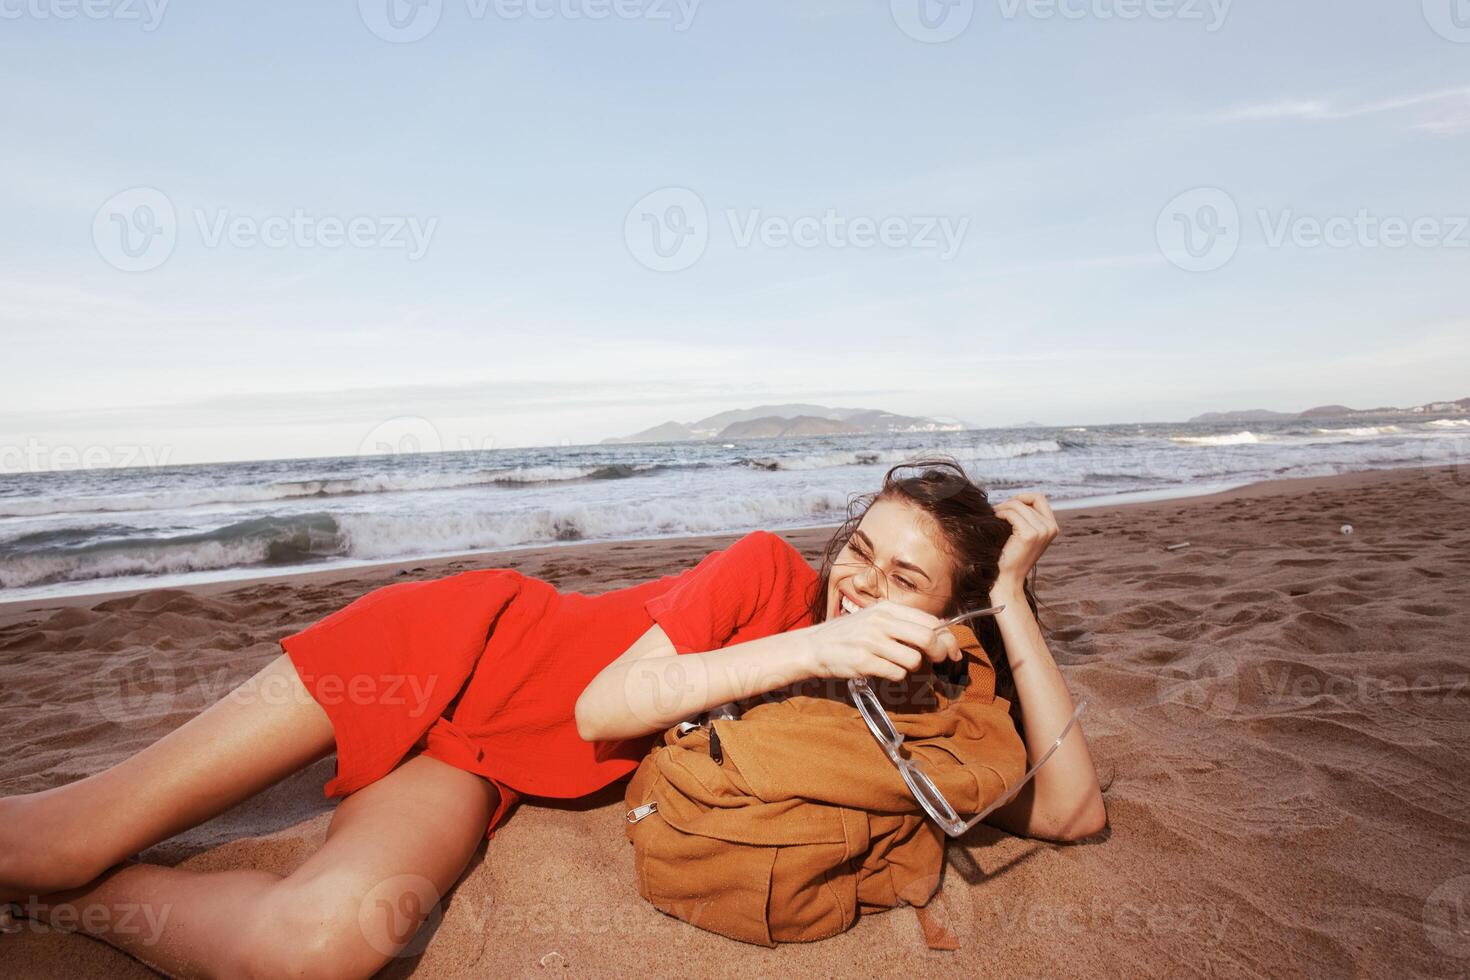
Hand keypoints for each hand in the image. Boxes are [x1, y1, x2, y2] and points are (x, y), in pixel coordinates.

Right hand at [798, 600, 959, 682]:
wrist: (814, 646)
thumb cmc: (849, 635)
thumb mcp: (875, 620)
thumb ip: (903, 624)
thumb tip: (939, 635)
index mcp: (886, 609)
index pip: (930, 621)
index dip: (948, 638)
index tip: (953, 651)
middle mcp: (880, 622)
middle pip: (928, 638)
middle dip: (940, 653)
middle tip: (939, 662)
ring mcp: (872, 642)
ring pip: (913, 660)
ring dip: (913, 668)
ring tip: (897, 664)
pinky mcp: (864, 662)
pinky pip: (896, 674)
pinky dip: (896, 676)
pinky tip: (882, 670)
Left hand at [993, 492, 1058, 598]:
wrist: (1007, 579)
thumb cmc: (1011, 556)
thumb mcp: (1025, 535)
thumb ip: (1027, 518)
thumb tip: (1015, 498)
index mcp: (1052, 527)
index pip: (1039, 498)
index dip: (1022, 497)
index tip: (1008, 506)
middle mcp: (1050, 528)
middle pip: (1028, 500)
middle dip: (1009, 502)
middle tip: (996, 511)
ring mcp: (1041, 531)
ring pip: (1018, 505)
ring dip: (1002, 508)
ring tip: (993, 516)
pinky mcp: (1029, 534)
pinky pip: (1011, 513)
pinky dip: (1000, 514)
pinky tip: (994, 520)